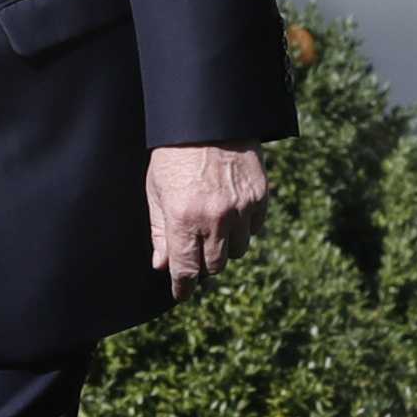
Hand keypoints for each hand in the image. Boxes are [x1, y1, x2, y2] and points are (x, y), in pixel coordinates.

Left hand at [146, 142, 267, 297]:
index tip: (181, 294)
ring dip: (224, 248)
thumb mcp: (156, 191)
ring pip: (237, 251)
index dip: (182, 286)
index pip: (185, 268)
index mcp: (183, 218)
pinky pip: (255, 230)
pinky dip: (243, 229)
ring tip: (213, 230)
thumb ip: (159, 232)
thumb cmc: (174, 156)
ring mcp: (241, 209)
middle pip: (214, 265)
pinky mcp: (260, 198)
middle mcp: (215, 219)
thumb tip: (162, 265)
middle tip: (196, 255)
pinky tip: (231, 214)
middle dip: (203, 265)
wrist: (209, 121)